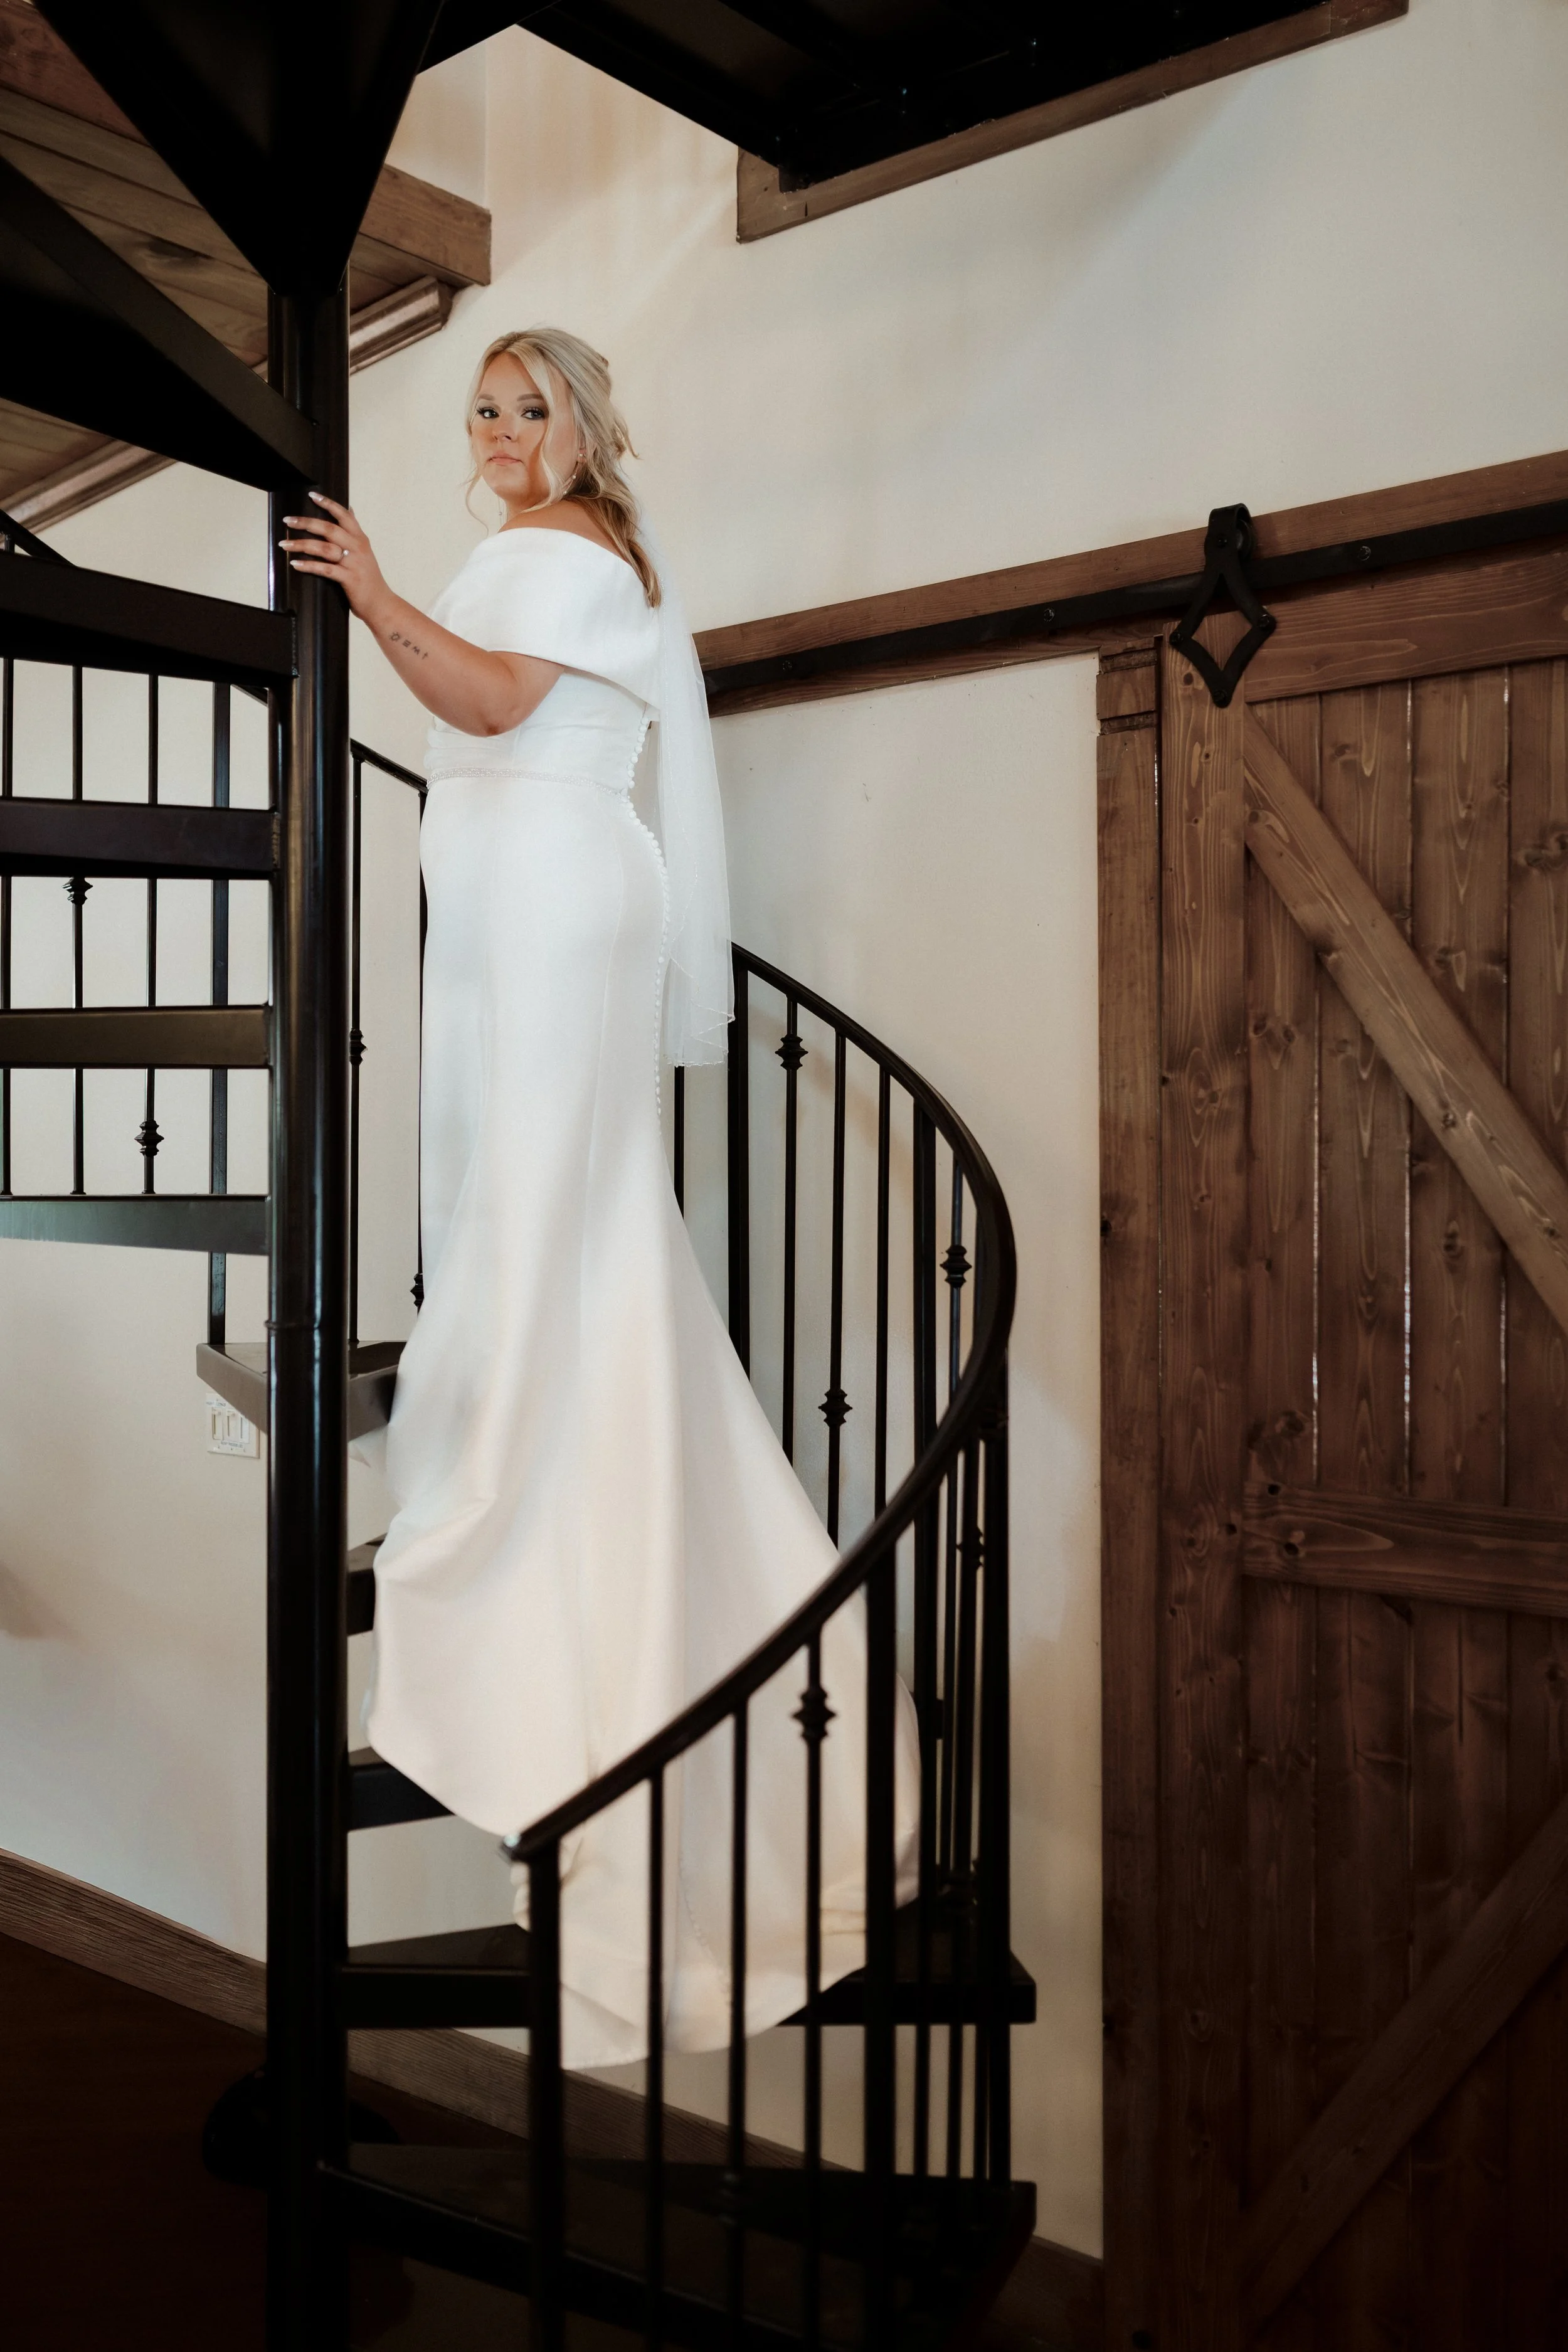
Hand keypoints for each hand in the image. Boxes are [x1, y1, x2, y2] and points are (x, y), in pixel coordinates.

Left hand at [278, 492, 388, 620]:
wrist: (380, 604)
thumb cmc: (369, 578)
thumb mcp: (365, 550)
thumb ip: (355, 531)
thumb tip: (350, 509)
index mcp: (360, 539)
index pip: (344, 515)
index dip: (328, 504)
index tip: (311, 496)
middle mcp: (357, 548)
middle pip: (329, 529)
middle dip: (306, 523)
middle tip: (288, 520)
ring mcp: (353, 563)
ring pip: (323, 548)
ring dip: (301, 545)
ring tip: (285, 544)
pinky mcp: (349, 579)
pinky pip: (325, 569)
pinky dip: (308, 566)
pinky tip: (296, 564)